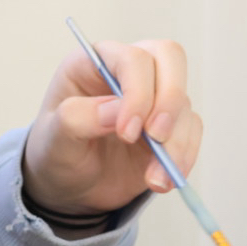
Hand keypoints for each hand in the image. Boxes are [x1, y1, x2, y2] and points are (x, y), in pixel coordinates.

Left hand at [22, 39, 201, 216]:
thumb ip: (78, 118)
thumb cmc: (57, 153)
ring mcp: (153, 97)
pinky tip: (161, 180)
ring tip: (153, 179)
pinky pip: (192, 131)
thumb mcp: (54, 139)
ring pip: (184, 102)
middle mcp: (128, 73)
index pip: (131, 58)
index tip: (127, 132)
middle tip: (156, 138)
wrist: (70, 187)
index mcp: (94, 63)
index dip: (137, 91)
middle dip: (169, 99)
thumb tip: (117, 110)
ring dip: (175, 144)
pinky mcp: (170, 125)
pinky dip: (184, 157)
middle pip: (170, 57)